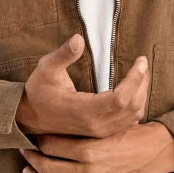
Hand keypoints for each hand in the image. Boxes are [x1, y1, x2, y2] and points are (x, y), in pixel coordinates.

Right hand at [16, 33, 148, 138]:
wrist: (30, 117)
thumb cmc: (39, 91)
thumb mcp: (46, 68)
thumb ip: (63, 54)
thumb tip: (78, 38)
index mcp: (82, 110)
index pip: (120, 98)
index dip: (135, 79)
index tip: (140, 60)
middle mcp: (94, 124)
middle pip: (132, 106)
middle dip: (142, 83)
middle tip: (143, 64)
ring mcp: (99, 131)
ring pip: (133, 116)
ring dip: (141, 94)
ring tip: (141, 74)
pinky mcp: (101, 133)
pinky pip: (128, 122)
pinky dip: (136, 106)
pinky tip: (134, 91)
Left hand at [18, 120, 173, 172]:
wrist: (154, 152)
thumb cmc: (131, 135)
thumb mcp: (105, 127)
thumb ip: (82, 129)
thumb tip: (57, 124)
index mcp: (89, 149)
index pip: (52, 146)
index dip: (39, 141)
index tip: (33, 136)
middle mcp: (88, 171)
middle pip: (48, 167)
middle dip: (32, 158)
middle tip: (25, 151)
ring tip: (27, 172)